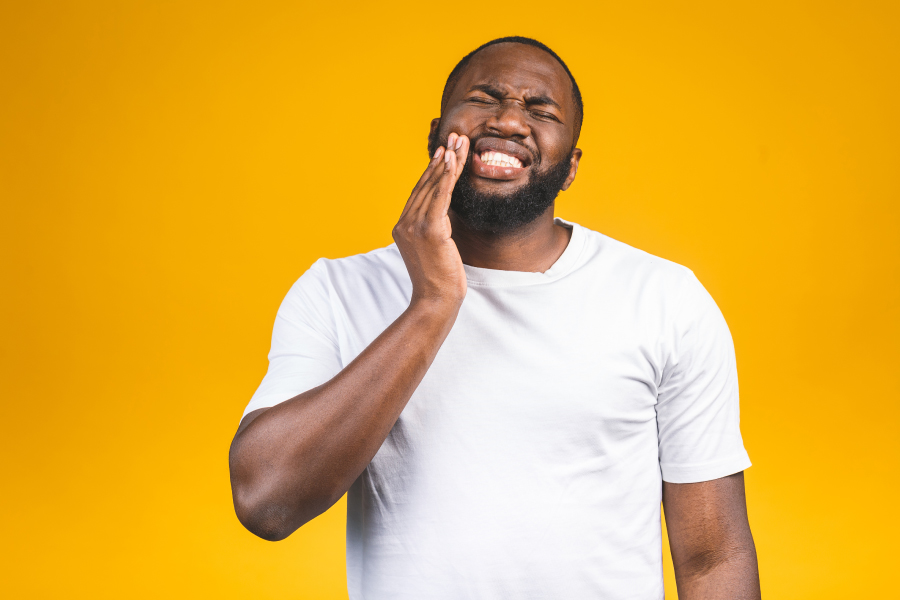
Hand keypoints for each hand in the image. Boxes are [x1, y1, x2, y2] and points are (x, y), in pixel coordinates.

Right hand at [393, 133, 469, 309]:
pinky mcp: (430, 231)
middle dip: (442, 159)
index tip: (444, 150)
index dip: (432, 169)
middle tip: (454, 137)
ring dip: (448, 162)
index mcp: (402, 227)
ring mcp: (414, 227)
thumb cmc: (439, 281)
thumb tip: (443, 216)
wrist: (436, 302)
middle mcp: (404, 223)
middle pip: (426, 184)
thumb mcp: (434, 249)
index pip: (419, 192)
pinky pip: (439, 197)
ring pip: (433, 186)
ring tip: (459, 142)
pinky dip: (446, 177)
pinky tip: (453, 160)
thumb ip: (434, 229)